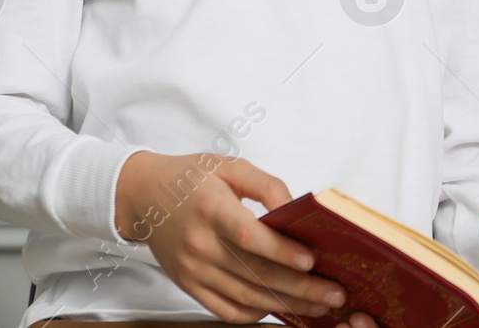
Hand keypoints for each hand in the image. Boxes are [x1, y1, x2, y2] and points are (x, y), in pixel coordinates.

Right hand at [115, 151, 376, 326]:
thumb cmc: (191, 178)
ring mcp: (193, 270)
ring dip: (286, 305)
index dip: (280, 251)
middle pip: (255, 274)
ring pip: (246, 297)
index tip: (311, 260)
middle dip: (301, 288)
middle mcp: (200, 245)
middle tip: (335, 294)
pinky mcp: (189, 285)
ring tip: (320, 306)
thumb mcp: (230, 166)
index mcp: (211, 209)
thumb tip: (295, 208)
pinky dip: (256, 313)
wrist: (142, 196)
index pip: (248, 237)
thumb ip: (266, 185)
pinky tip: (281, 308)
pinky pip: (226, 310)